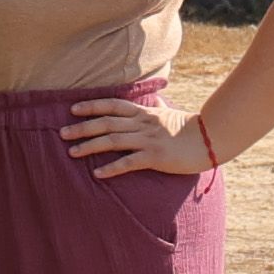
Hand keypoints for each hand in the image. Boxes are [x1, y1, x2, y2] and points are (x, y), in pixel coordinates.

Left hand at [67, 89, 215, 178]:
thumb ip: (156, 108)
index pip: (113, 106)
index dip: (92, 106)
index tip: (72, 109)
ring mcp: (148, 140)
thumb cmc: (189, 129)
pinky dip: (112, 168)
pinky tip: (97, 173)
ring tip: (71, 152)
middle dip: (82, 127)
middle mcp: (143, 124)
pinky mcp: (155, 157)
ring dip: (90, 146)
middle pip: (107, 123)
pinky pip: (129, 162)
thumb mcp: (169, 114)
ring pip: (113, 141)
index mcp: (144, 113)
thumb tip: (154, 99)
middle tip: (62, 133)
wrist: (211, 140)